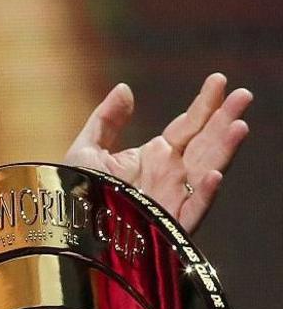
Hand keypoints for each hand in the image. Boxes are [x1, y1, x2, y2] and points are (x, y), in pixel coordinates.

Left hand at [64, 73, 251, 234]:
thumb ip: (106, 120)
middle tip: (243, 95)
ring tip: (239, 125)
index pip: (188, 126)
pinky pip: (191, 209)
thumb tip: (124, 88)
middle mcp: (171, 175)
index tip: (218, 80)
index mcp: (156, 156)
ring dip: (224, 149)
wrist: (65, 228)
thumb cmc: (75, 192)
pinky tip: (213, 175)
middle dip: (225, 119)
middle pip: (205, 143)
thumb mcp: (86, 150)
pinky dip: (203, 193)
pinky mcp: (169, 225)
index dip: (204, 104)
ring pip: (207, 170)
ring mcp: (173, 199)